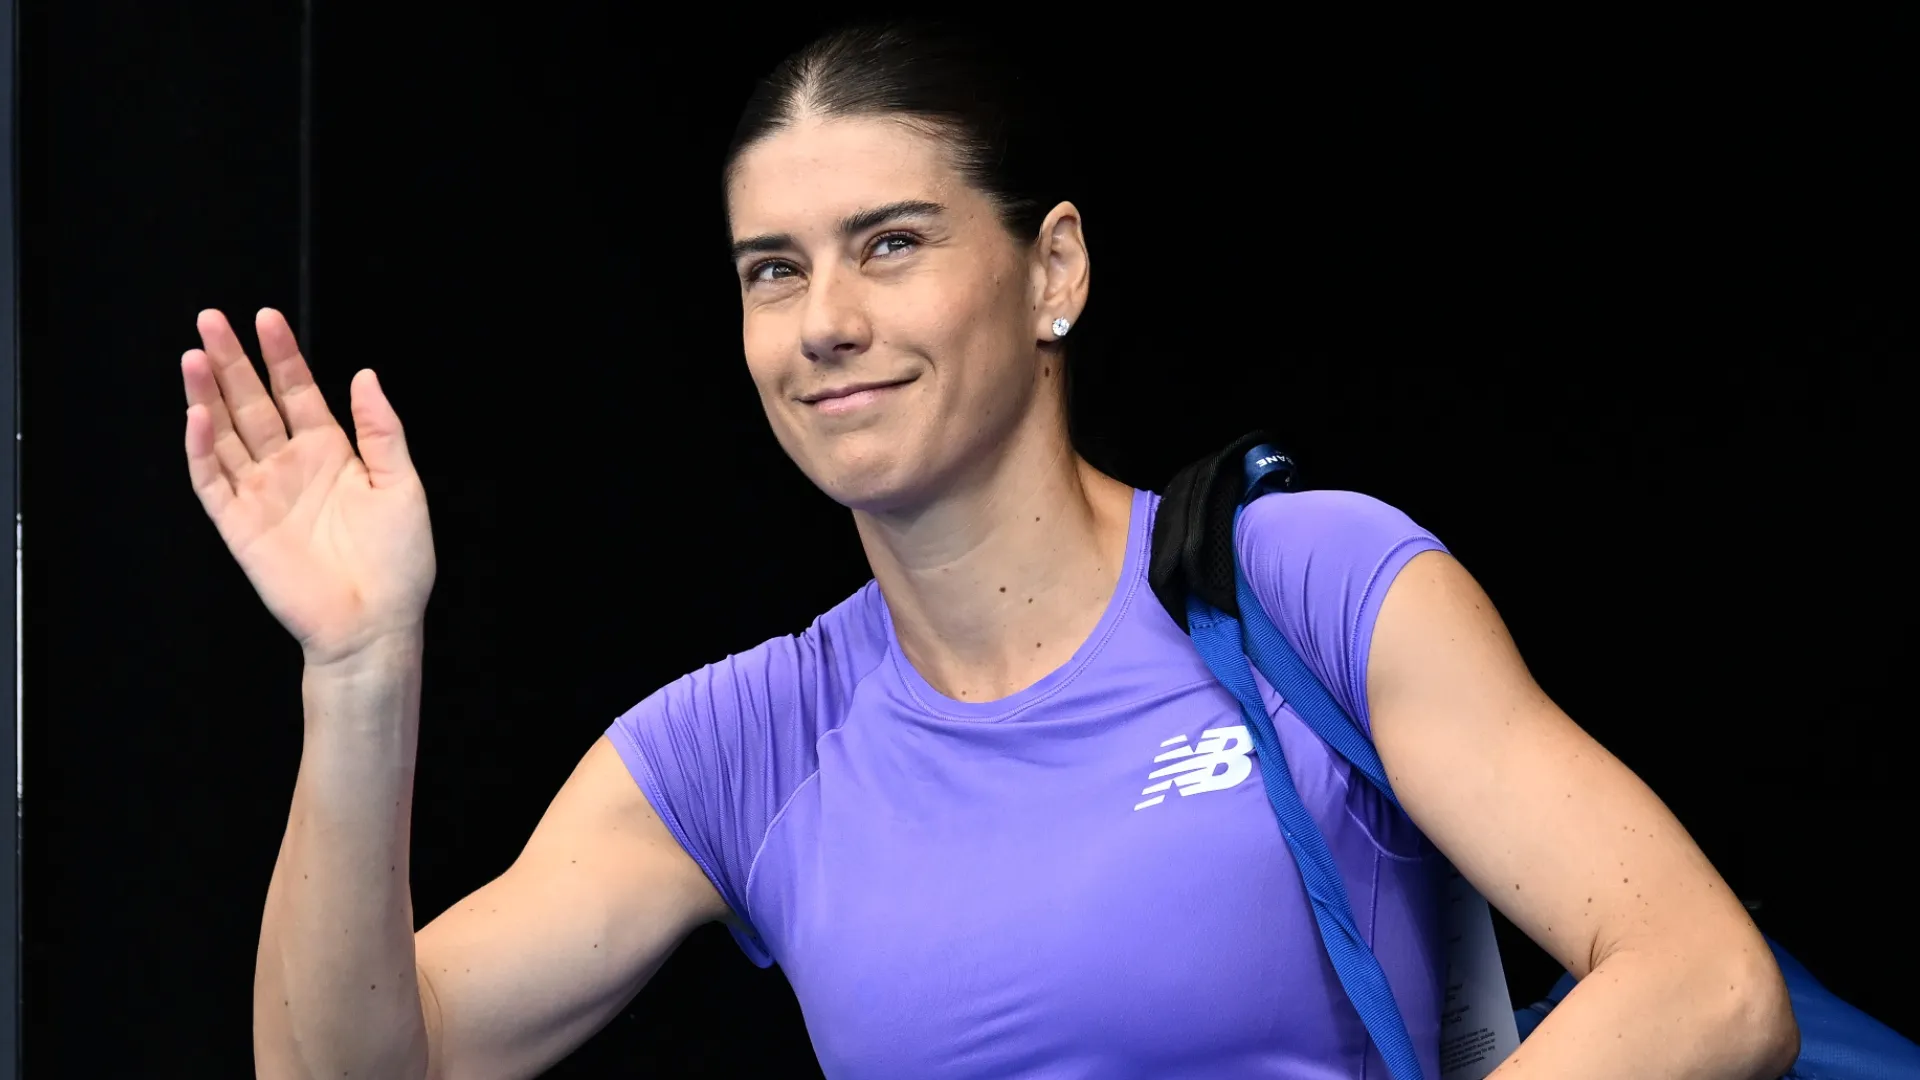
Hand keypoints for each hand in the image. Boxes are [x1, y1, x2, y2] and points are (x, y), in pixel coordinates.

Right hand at [182, 308, 435, 665]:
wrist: (375, 623)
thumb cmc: (398, 562)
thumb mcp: (401, 485)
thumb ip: (381, 430)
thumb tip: (365, 374)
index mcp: (330, 453)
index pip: (298, 393)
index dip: (281, 356)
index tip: (266, 317)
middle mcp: (291, 467)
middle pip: (253, 404)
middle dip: (232, 362)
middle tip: (212, 319)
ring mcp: (262, 494)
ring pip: (226, 435)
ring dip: (208, 396)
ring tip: (194, 355)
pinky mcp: (240, 526)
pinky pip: (213, 482)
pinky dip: (201, 450)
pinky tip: (198, 415)